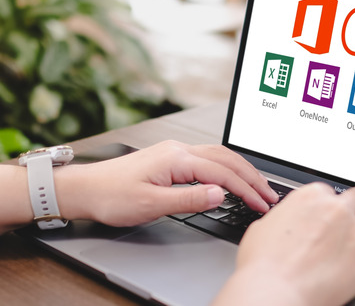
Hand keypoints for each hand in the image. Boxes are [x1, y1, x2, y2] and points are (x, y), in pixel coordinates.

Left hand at [55, 141, 278, 226]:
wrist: (85, 188)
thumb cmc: (111, 196)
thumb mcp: (151, 204)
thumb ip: (189, 199)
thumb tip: (220, 194)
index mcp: (177, 158)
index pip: (223, 173)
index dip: (246, 189)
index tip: (262, 204)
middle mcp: (179, 149)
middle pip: (227, 159)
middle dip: (252, 177)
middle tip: (270, 196)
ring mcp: (175, 151)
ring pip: (220, 156)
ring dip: (242, 171)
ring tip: (258, 187)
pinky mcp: (171, 158)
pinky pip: (208, 158)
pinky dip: (227, 168)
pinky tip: (232, 178)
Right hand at [214, 183, 354, 305]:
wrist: (274, 291)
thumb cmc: (263, 267)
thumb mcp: (264, 228)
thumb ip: (285, 217)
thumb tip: (289, 219)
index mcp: (309, 198)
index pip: (331, 192)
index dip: (332, 207)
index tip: (332, 218)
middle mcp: (335, 209)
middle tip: (354, 225)